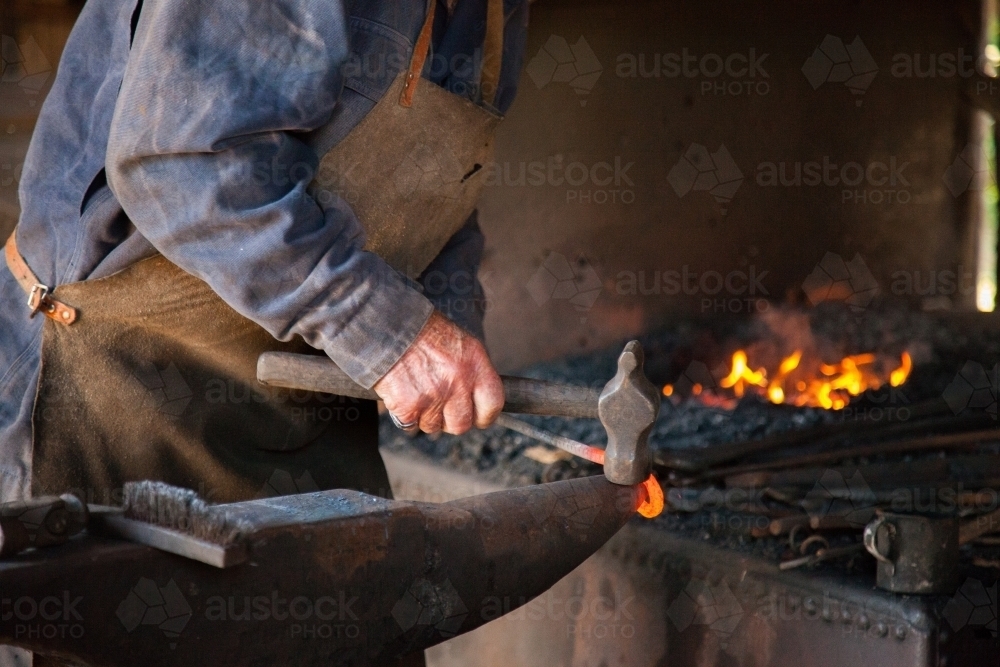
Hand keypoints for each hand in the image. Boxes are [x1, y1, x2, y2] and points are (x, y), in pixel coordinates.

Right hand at [374, 311, 503, 434]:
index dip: (485, 416)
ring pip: (433, 427)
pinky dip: (405, 415)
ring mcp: (433, 397)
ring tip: (417, 391)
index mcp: (475, 365)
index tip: (477, 417)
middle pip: (462, 424)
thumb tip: (477, 399)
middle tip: (441, 407)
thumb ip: (473, 373)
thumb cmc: (424, 331)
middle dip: (451, 420)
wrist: (388, 325)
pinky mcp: (409, 406)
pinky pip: (411, 425)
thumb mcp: (461, 344)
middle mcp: (458, 383)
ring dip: (425, 416)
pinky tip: (402, 393)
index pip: (493, 405)